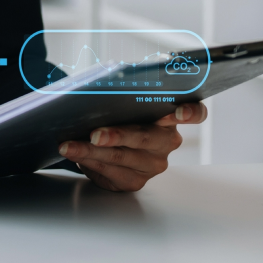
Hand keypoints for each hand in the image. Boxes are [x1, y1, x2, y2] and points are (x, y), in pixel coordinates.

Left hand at [57, 103, 207, 191]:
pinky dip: (87, 160)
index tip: (178, 112)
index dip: (190, 112)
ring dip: (90, 150)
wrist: (105, 140)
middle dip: (117, 136)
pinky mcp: (134, 181)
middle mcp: (166, 142)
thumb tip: (104, 81)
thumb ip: (125, 90)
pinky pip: (109, 171)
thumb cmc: (116, 112)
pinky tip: (73, 153)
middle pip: (145, 138)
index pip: (194, 113)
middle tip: (95, 134)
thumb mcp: (122, 99)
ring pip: (120, 157)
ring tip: (68, 145)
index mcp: (169, 116)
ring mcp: (153, 165)